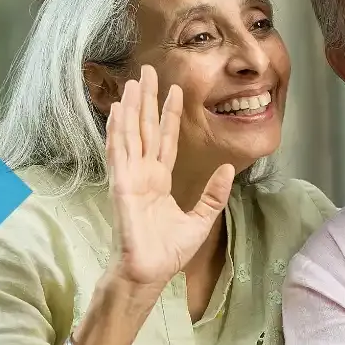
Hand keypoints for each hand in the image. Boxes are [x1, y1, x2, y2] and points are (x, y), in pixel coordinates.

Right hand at [104, 65, 236, 297]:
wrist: (150, 273)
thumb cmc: (168, 252)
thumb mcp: (201, 220)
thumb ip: (213, 195)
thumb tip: (226, 168)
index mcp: (159, 181)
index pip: (165, 140)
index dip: (168, 115)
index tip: (174, 90)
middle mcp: (143, 174)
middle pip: (145, 129)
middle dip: (147, 100)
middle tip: (147, 71)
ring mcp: (130, 178)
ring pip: (130, 135)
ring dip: (130, 108)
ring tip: (132, 82)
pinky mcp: (121, 186)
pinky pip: (119, 154)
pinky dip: (117, 132)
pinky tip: (118, 112)